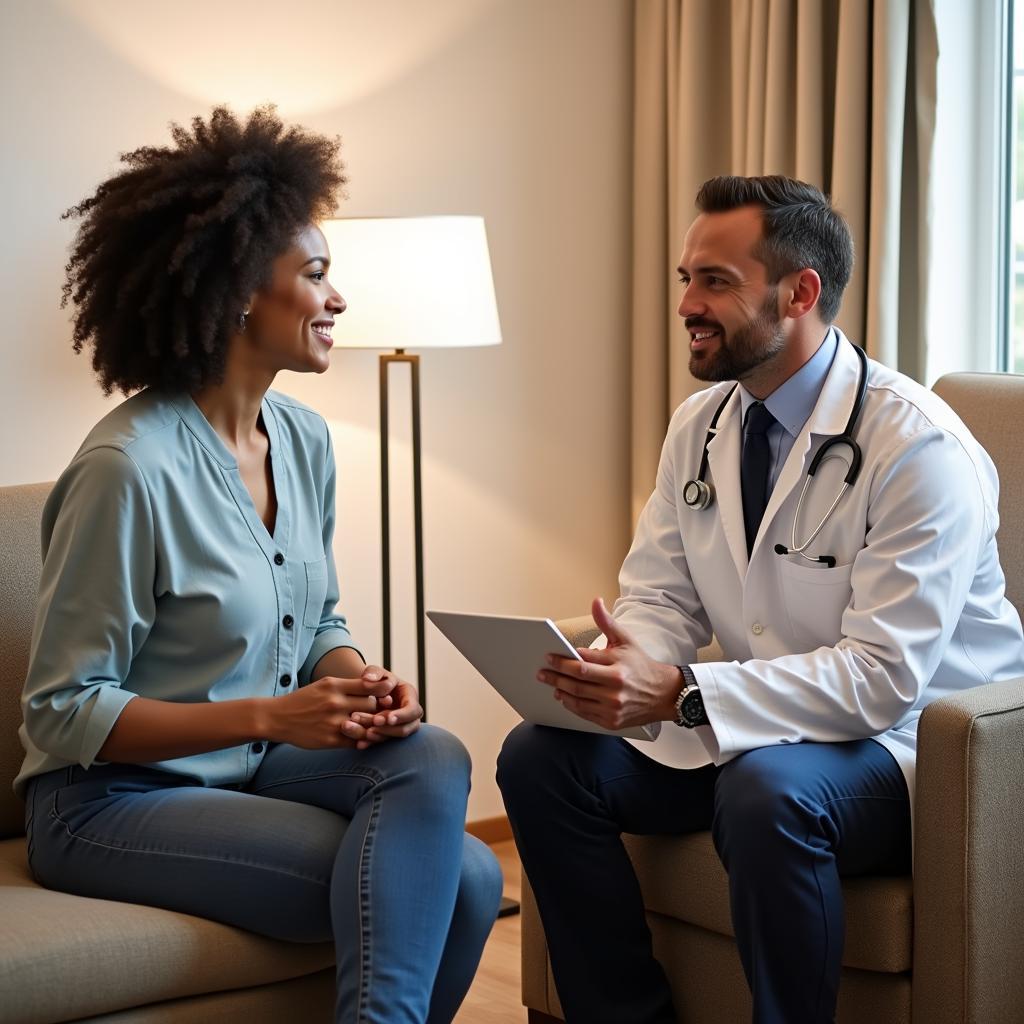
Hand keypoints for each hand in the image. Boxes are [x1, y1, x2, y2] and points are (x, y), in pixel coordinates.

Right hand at [261, 669, 395, 748]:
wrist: (277, 718)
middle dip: (379, 709)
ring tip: (377, 726)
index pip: (369, 686)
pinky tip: (364, 739)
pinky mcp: (329, 740)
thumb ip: (349, 685)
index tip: (387, 694)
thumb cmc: (305, 699)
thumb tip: (376, 685)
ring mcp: (332, 723)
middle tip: (383, 712)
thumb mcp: (325, 685)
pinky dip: (362, 741)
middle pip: (371, 706)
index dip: (382, 691)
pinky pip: (355, 742)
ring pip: (366, 726)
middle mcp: (334, 703)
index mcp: (334, 685)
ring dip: (373, 727)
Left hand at [347, 670, 422, 749]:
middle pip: (406, 728)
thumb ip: (373, 672)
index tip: (388, 719)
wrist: (366, 692)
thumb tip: (368, 679)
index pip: (412, 710)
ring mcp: (399, 727)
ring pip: (394, 737)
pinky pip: (382, 743)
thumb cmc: (374, 679)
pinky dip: (371, 743)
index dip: (402, 715)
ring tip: (364, 732)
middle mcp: (408, 715)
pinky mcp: (387, 735)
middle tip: (373, 723)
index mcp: (410, 697)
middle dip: (389, 728)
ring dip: (380, 736)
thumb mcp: (374, 672)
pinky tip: (360, 744)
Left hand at [536, 597, 681, 729]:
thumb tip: (596, 602)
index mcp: (617, 667)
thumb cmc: (641, 665)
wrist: (664, 694)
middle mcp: (615, 688)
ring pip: (578, 700)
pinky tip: (565, 697)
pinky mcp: (612, 721)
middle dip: (556, 676)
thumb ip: (607, 622)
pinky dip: (572, 705)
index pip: (583, 662)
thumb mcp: (626, 640)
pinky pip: (585, 713)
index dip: (563, 660)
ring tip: (551, 683)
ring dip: (561, 691)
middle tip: (542, 671)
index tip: (549, 656)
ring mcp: (613, 707)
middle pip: (577, 682)